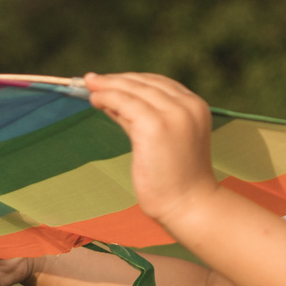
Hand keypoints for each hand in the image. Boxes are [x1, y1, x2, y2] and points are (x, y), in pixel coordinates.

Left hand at [85, 71, 220, 230]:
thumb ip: (143, 119)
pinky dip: (107, 97)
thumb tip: (113, 101)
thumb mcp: (164, 140)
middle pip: (145, 83)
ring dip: (108, 86)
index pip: (160, 84)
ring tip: (90, 88)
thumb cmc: (175, 180)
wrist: (189, 205)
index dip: (133, 80)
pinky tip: (96, 100)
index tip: (112, 81)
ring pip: (133, 90)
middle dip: (116, 80)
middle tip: (92, 80)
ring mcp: (172, 114)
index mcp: (196, 107)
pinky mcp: (154, 125)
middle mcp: (187, 106)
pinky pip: (124, 102)